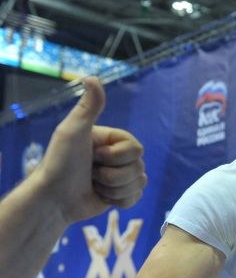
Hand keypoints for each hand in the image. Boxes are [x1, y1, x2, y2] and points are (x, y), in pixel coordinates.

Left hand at [34, 76, 146, 224]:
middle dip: (114, 175)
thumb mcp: (73, 131)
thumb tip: (92, 77)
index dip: (117, 156)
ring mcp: (120, 176)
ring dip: (114, 188)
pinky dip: (119, 200)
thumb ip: (88, 107)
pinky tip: (102, 197)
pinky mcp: (121, 195)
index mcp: (110, 140)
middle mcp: (117, 156)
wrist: (54, 199)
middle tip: (91, 173)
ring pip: (139, 183)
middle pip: (140, 167)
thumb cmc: (60, 163)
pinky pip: (136, 197)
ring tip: (94, 185)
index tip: (94, 156)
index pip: (136, 148)